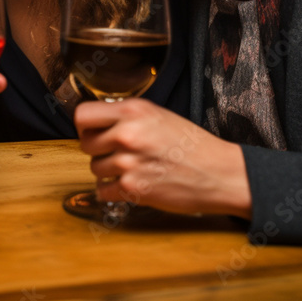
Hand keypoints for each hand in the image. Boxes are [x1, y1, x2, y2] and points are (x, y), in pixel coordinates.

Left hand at [75, 98, 252, 219]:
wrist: (219, 173)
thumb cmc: (192, 144)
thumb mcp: (159, 115)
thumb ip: (127, 116)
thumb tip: (97, 123)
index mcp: (133, 111)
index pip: (82, 115)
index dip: (85, 126)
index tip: (94, 132)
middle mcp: (127, 134)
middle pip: (85, 144)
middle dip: (98, 150)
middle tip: (117, 153)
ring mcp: (128, 162)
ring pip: (94, 168)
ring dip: (108, 172)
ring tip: (132, 168)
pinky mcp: (133, 189)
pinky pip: (103, 191)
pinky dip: (113, 191)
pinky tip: (132, 185)